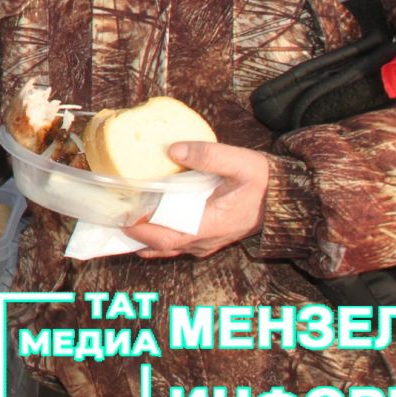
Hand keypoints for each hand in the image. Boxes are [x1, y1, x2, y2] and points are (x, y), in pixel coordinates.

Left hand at [122, 142, 270, 258]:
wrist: (285, 198)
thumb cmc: (263, 181)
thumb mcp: (240, 162)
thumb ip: (207, 155)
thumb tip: (173, 149)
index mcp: (212, 224)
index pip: (169, 236)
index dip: (142, 231)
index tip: (121, 218)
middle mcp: (206, 239)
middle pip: (162, 246)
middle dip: (134, 235)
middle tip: (110, 217)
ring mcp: (207, 241)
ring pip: (168, 247)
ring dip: (143, 238)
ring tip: (119, 221)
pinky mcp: (207, 236)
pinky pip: (177, 242)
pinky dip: (157, 236)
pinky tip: (142, 223)